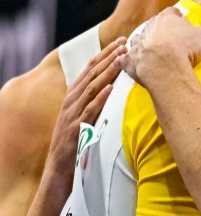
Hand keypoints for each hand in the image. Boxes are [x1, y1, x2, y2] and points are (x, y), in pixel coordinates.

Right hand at [42, 37, 124, 195]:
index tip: (122, 42)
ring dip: (107, 72)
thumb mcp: (83, 120)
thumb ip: (93, 103)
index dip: (105, 55)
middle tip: (127, 41)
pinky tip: (111, 87)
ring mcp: (72, 116)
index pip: (90, 71)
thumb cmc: (75, 147)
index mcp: (73, 99)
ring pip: (91, 88)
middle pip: (91, 75)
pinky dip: (100, 98)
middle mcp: (70, 104)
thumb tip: (111, 87)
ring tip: (122, 57)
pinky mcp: (75, 130)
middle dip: (109, 56)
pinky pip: (89, 111)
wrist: (58, 174)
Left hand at [119, 8, 200, 84]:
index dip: (176, 15)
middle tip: (166, 37)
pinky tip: (127, 63)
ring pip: (137, 40)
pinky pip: (125, 59)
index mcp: (167, 19)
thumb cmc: (185, 47)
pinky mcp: (130, 60)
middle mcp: (149, 28)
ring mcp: (138, 44)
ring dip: (142, 44)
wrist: (163, 64)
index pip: (171, 12)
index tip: (179, 17)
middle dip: (158, 30)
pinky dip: (126, 61)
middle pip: (153, 25)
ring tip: (148, 50)